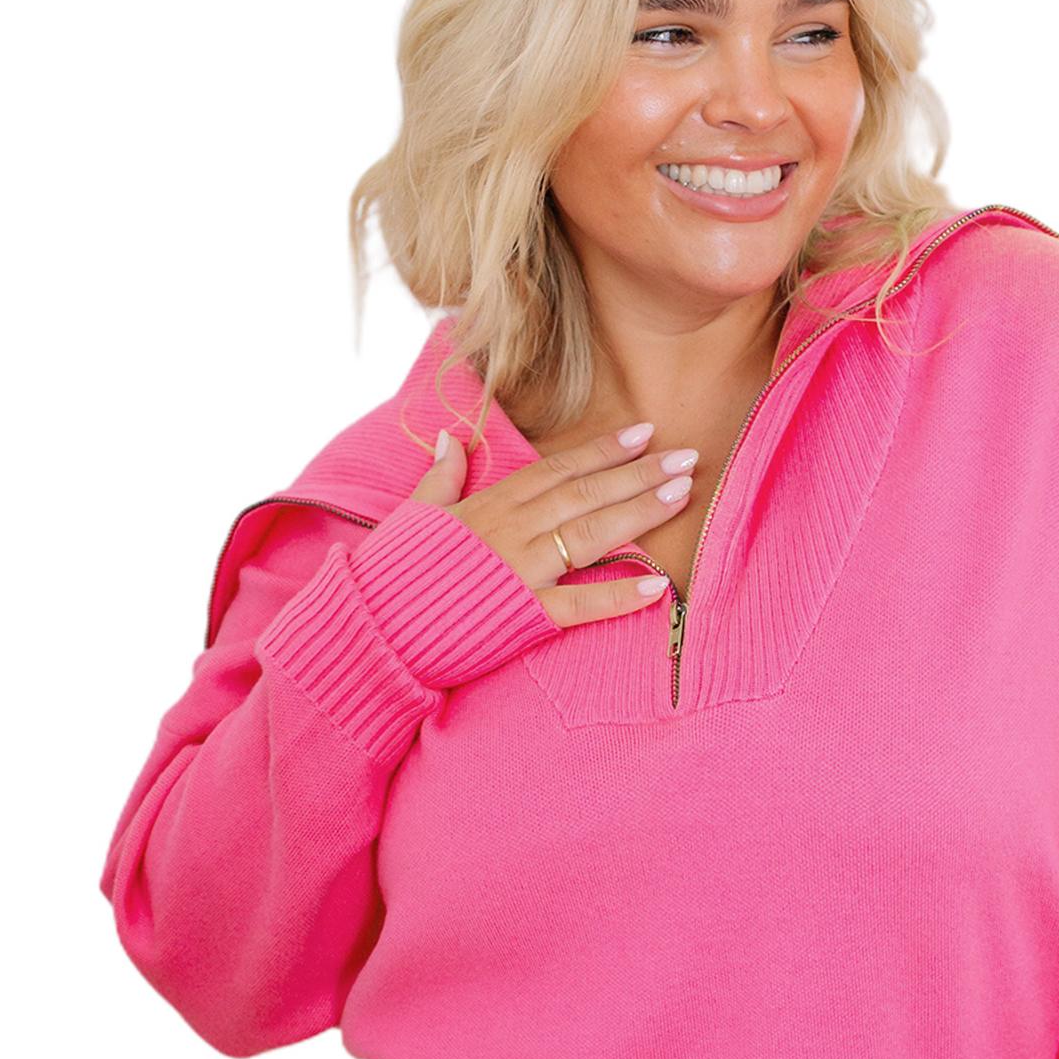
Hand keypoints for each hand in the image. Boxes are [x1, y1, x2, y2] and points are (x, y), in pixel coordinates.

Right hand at [405, 422, 698, 627]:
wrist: (372, 626)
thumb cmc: (390, 573)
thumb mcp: (415, 515)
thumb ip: (441, 477)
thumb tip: (450, 439)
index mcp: (489, 505)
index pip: (556, 469)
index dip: (601, 450)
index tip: (642, 432)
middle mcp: (511, 530)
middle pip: (586, 494)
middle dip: (639, 473)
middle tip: (687, 456)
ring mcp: (519, 571)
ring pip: (590, 533)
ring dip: (640, 513)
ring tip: (682, 495)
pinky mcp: (522, 615)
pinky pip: (579, 604)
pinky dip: (618, 595)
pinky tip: (658, 587)